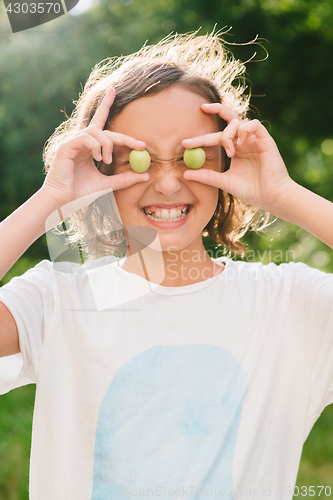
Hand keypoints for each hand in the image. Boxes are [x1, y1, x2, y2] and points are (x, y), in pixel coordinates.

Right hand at [42, 88, 148, 213]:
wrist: (62, 202)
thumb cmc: (80, 193)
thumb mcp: (108, 185)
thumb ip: (125, 179)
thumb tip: (146, 175)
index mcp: (89, 148)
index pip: (102, 127)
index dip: (110, 112)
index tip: (127, 113)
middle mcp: (80, 142)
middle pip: (102, 126)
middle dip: (122, 133)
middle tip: (140, 144)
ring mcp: (72, 143)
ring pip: (96, 131)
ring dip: (107, 144)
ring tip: (107, 160)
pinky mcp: (66, 147)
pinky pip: (85, 138)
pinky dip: (95, 146)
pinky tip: (97, 159)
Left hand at [182, 104, 291, 211]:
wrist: (271, 197)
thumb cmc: (251, 190)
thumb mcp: (224, 182)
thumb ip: (207, 176)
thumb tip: (185, 173)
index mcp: (234, 149)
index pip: (216, 137)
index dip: (200, 138)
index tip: (184, 142)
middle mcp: (243, 141)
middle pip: (228, 119)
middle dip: (215, 110)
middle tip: (202, 108)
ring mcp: (254, 139)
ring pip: (238, 121)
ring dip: (228, 133)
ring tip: (229, 150)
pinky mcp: (265, 139)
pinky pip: (254, 124)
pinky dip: (244, 129)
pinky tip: (240, 143)